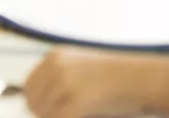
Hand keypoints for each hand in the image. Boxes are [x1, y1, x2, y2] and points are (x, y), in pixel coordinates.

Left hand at [25, 47, 151, 117]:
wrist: (140, 78)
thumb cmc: (114, 76)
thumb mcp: (80, 67)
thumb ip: (56, 78)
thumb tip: (32, 99)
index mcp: (57, 56)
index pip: (28, 85)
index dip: (36, 101)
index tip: (50, 107)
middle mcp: (58, 66)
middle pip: (32, 102)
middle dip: (45, 112)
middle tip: (66, 111)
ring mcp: (66, 84)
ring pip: (44, 115)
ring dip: (57, 117)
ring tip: (80, 111)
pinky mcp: (77, 102)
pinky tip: (82, 114)